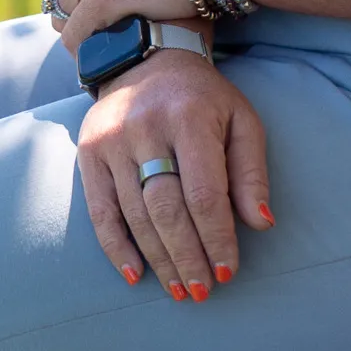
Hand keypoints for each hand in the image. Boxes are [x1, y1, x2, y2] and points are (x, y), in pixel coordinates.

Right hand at [77, 50, 274, 298]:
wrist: (147, 59)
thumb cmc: (204, 100)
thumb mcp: (241, 121)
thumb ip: (252, 171)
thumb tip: (261, 223)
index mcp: (189, 119)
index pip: (204, 194)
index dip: (217, 238)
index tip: (229, 271)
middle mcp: (145, 128)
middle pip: (166, 209)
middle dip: (187, 257)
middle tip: (203, 291)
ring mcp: (111, 140)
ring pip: (134, 215)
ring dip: (159, 260)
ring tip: (179, 291)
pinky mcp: (89, 151)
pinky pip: (100, 209)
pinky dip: (116, 247)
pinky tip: (135, 275)